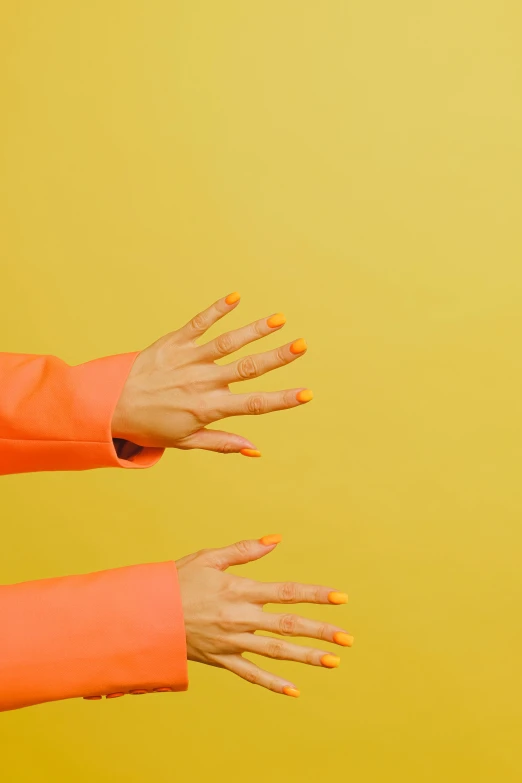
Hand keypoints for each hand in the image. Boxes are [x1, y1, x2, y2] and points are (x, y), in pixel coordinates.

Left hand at [111, 293, 312, 454]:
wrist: (110, 405)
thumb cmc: (150, 426)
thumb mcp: (186, 441)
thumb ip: (221, 443)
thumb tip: (255, 449)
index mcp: (208, 409)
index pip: (252, 405)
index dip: (281, 400)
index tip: (307, 394)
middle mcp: (201, 383)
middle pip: (246, 369)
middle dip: (277, 357)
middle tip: (302, 345)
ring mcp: (188, 360)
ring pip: (227, 343)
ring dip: (254, 330)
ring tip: (279, 319)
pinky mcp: (173, 343)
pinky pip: (198, 324)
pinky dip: (216, 311)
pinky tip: (235, 297)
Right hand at [176, 536, 352, 696]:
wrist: (145, 615)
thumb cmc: (177, 581)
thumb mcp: (208, 558)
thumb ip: (244, 550)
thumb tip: (275, 539)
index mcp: (240, 590)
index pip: (287, 592)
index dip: (316, 595)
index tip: (341, 598)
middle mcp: (240, 618)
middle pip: (288, 625)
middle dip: (320, 631)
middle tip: (348, 638)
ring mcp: (232, 642)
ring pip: (276, 652)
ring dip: (306, 657)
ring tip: (334, 661)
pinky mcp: (221, 660)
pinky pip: (251, 674)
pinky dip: (272, 684)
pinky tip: (294, 691)